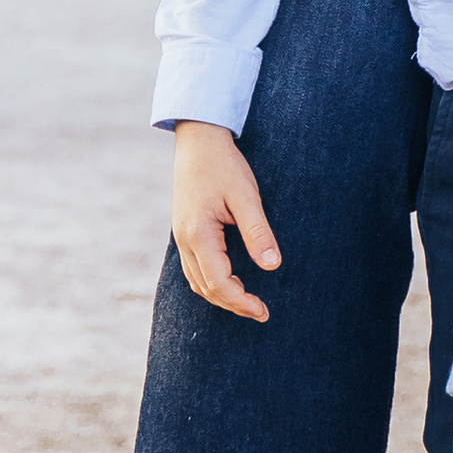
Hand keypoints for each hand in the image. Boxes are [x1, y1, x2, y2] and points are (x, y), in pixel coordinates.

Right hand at [170, 121, 280, 321]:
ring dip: (221, 295)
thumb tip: (271, 265)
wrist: (198, 140)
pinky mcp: (185, 231)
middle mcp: (184, 240)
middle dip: (233, 304)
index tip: (263, 310)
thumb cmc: (223, 165)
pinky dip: (211, 282)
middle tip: (261, 312)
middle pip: (206, 288)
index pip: (218, 283)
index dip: (241, 302)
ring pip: (197, 281)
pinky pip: (194, 268)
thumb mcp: (245, 196)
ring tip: (248, 301)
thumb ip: (257, 232)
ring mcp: (181, 237)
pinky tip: (230, 281)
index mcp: (198, 234)